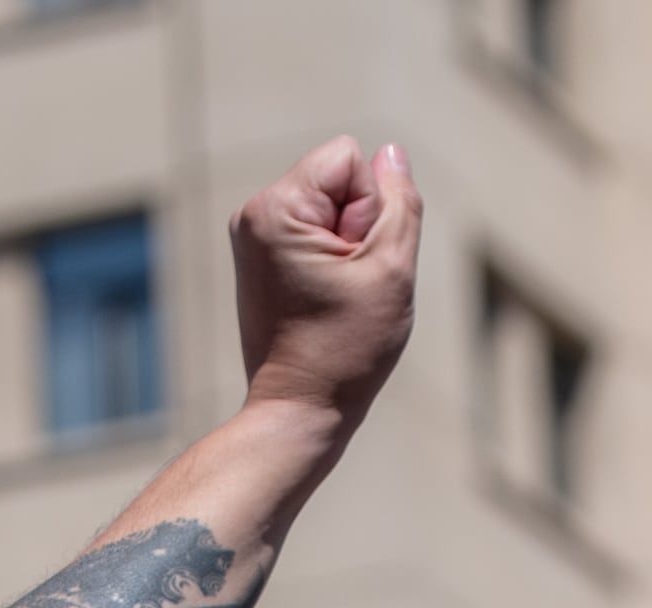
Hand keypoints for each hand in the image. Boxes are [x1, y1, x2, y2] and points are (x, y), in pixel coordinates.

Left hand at [228, 136, 419, 426]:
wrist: (299, 410)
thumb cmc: (346, 348)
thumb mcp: (391, 268)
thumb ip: (399, 201)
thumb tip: (391, 153)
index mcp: (275, 208)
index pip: (348, 160)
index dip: (369, 208)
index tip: (354, 263)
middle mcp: (253, 214)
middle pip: (337, 181)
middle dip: (356, 226)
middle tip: (344, 286)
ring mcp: (252, 237)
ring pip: (329, 209)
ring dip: (345, 247)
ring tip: (333, 296)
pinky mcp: (259, 258)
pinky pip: (314, 233)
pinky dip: (329, 261)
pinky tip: (323, 300)